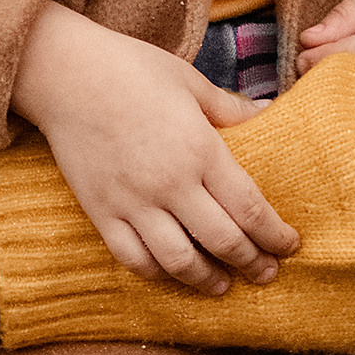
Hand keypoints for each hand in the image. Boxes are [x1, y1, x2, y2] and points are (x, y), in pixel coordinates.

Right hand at [10, 3, 300, 294]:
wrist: (64, 73)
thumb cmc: (131, 69)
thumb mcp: (190, 82)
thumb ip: (230, 108)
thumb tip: (268, 111)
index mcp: (200, 150)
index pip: (250, 208)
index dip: (275, 234)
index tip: (290, 244)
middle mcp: (170, 184)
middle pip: (223, 241)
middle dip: (253, 263)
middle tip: (268, 273)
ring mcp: (133, 202)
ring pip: (180, 261)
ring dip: (209, 280)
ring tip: (225, 285)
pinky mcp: (101, 212)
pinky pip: (134, 258)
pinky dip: (159, 275)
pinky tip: (175, 276)